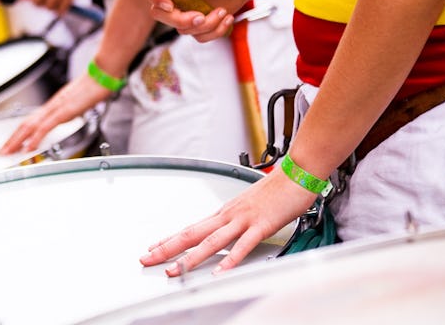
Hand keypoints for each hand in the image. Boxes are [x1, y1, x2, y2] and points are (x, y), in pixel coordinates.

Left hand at [0, 74, 110, 154]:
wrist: (104, 73)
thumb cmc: (96, 85)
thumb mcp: (81, 102)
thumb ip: (72, 109)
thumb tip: (70, 114)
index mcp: (54, 104)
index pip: (31, 120)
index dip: (19, 133)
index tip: (11, 144)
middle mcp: (52, 105)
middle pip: (26, 123)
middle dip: (12, 139)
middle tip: (1, 152)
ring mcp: (57, 108)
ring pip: (31, 126)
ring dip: (17, 140)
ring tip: (8, 152)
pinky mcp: (64, 111)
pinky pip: (45, 127)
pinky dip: (35, 138)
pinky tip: (29, 148)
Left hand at [140, 169, 316, 275]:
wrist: (297, 172)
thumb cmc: (277, 188)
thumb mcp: (249, 205)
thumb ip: (236, 220)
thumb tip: (226, 230)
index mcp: (225, 212)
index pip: (191, 227)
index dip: (170, 238)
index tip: (153, 247)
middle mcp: (228, 215)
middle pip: (191, 234)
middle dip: (167, 248)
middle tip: (147, 259)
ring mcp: (243, 220)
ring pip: (211, 241)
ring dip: (190, 258)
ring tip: (174, 270)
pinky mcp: (261, 225)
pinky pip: (242, 245)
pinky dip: (229, 260)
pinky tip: (218, 271)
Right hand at [146, 0, 251, 41]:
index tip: (171, 6)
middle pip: (160, 14)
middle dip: (180, 20)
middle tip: (201, 17)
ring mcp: (184, 11)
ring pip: (182, 28)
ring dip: (206, 25)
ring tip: (224, 12)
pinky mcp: (196, 24)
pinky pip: (198, 36)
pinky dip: (215, 31)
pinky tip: (227, 18)